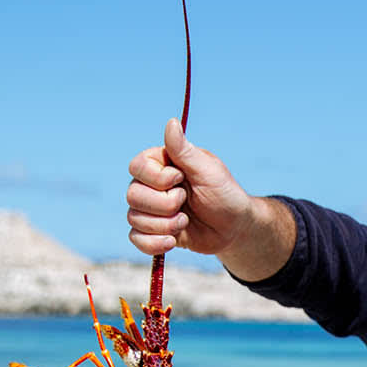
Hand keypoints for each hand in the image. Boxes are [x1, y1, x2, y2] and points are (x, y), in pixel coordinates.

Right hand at [124, 118, 261, 259]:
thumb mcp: (208, 171)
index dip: (157, 179)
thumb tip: (170, 122)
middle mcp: (150, 185)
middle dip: (164, 205)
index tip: (181, 179)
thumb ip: (184, 150)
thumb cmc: (224, 193)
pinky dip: (154, 244)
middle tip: (187, 202)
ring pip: (134, 218)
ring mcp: (150, 209)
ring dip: (164, 225)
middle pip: (133, 195)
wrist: (234, 228)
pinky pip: (136, 239)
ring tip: (185, 222)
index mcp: (160, 164)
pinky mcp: (153, 231)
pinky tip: (173, 241)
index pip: (137, 167)